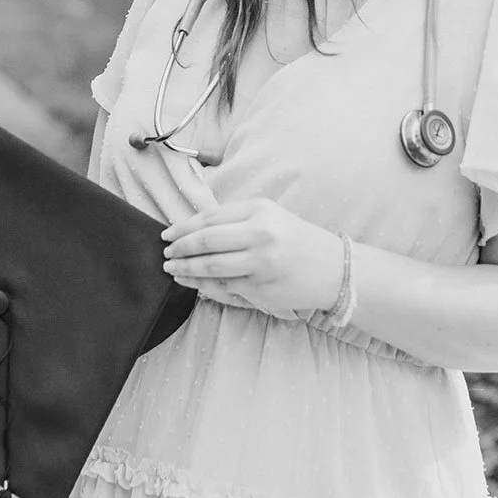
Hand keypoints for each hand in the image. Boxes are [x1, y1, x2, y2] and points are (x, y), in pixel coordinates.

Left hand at [161, 197, 343, 315]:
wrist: (333, 268)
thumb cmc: (297, 241)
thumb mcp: (271, 217)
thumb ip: (236, 220)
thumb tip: (193, 230)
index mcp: (259, 210)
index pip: (210, 217)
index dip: (184, 227)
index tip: (167, 234)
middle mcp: (260, 233)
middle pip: (206, 241)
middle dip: (180, 249)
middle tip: (164, 254)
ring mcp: (260, 262)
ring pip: (211, 266)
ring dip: (186, 269)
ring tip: (172, 270)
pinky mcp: (261, 287)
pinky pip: (224, 287)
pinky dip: (203, 286)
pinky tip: (193, 284)